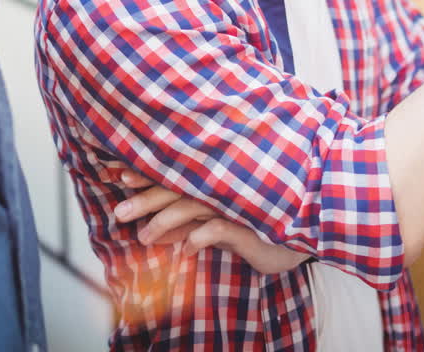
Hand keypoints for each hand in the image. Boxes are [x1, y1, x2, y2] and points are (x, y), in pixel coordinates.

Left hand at [114, 171, 309, 275]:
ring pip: (194, 204)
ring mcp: (237, 202)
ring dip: (167, 221)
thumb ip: (186, 227)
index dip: (148, 173)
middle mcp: (223, 186)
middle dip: (147, 198)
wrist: (305, 232)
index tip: (118, 176)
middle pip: (178, 187)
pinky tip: (185, 250)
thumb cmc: (258, 225)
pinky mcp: (251, 222)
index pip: (175, 174)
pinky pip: (219, 228)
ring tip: (146, 238)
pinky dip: (199, 237)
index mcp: (215, 181)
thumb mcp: (217, 227)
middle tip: (120, 212)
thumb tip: (150, 233)